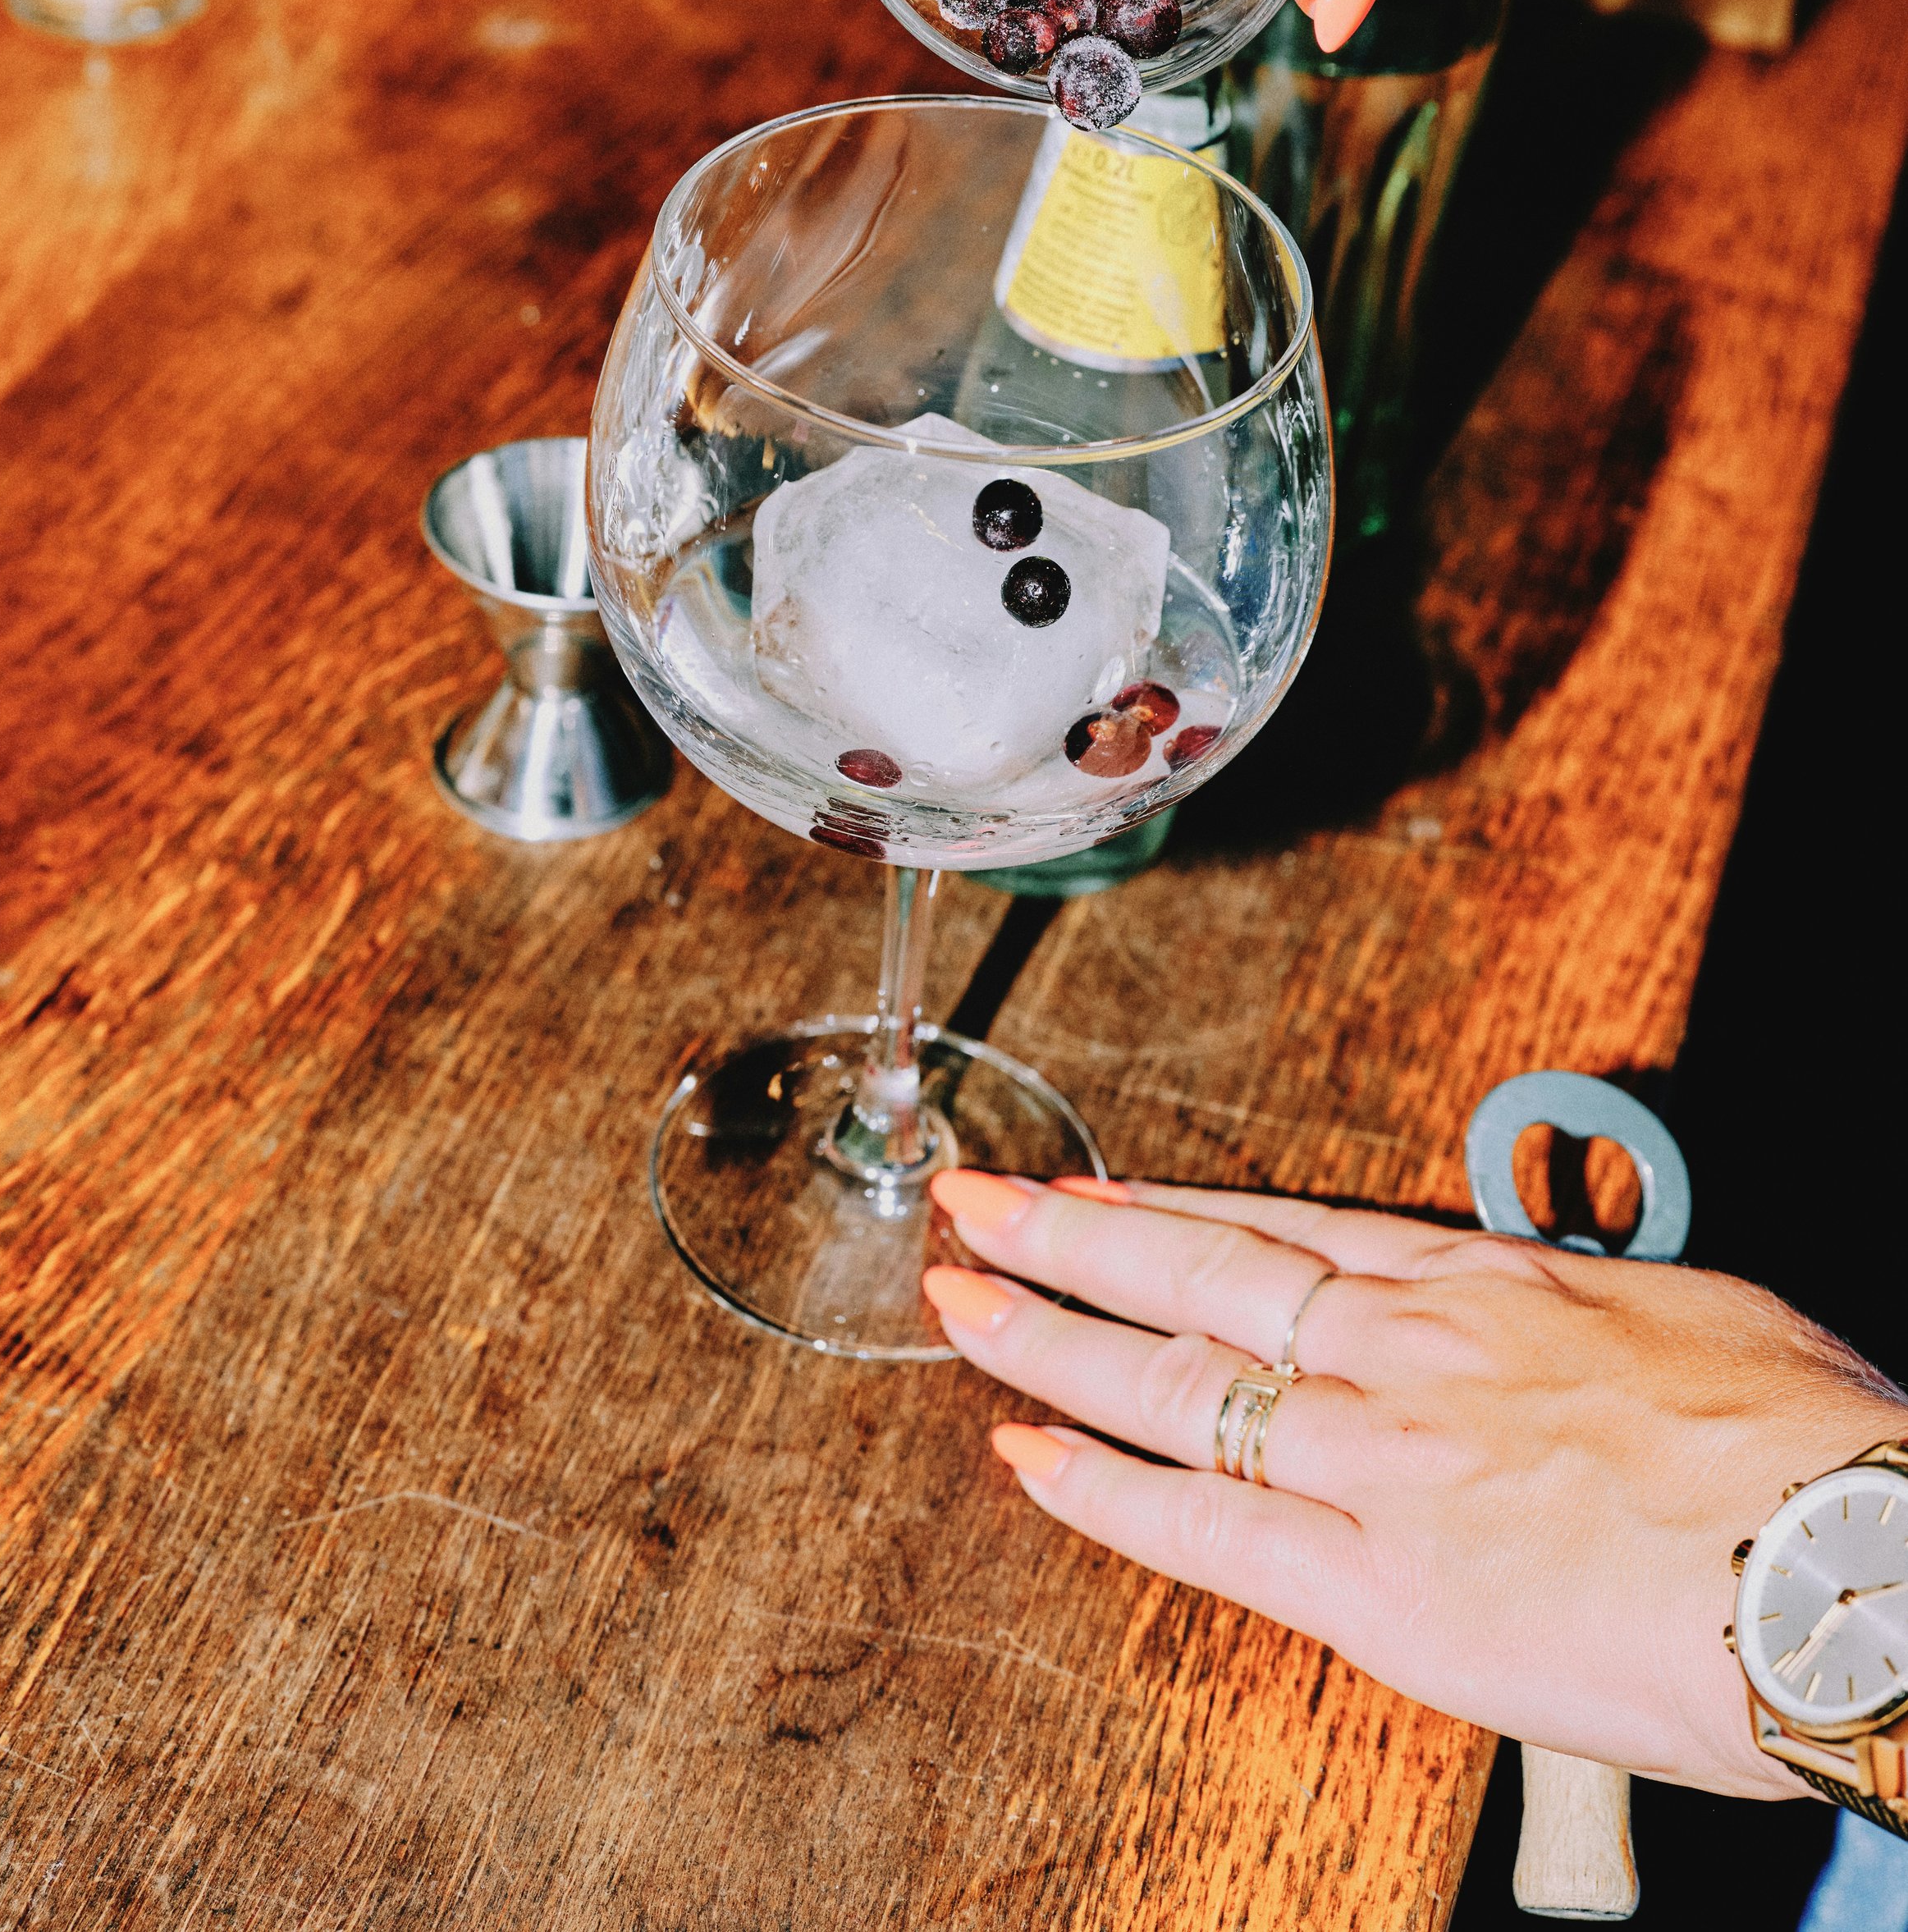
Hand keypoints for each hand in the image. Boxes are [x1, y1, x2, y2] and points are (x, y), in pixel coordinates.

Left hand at [921, 1168, 1905, 1794]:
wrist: (1860, 1561)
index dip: (1177, 1211)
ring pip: (1181, 1384)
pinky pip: (1212, 1530)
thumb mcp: (1686, 1325)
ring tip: (962, 1299)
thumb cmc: (1806, 1450)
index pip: (1290, 1233)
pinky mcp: (1389, 1590)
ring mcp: (1388, 1462)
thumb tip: (1547, 1323)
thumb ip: (1574, 1318)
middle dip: (1076, 1236)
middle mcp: (1414, 1353)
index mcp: (1489, 1285)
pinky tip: (1029, 1459)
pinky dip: (1107, 1492)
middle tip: (976, 1201)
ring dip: (1057, 1338)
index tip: (1097, 1191)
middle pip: (1206, 1276)